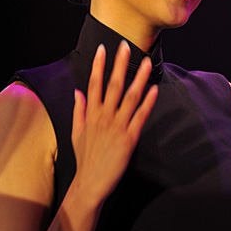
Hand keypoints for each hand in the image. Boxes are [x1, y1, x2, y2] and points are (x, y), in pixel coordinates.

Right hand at [71, 41, 157, 207]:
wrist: (90, 184)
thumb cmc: (85, 158)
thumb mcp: (76, 132)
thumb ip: (78, 110)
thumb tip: (77, 91)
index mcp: (91, 114)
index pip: (94, 83)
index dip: (98, 65)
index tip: (102, 48)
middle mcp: (104, 117)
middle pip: (112, 85)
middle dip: (119, 64)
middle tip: (125, 45)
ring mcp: (117, 127)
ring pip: (129, 97)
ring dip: (138, 78)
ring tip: (145, 62)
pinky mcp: (129, 139)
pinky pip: (140, 117)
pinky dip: (148, 103)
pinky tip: (154, 90)